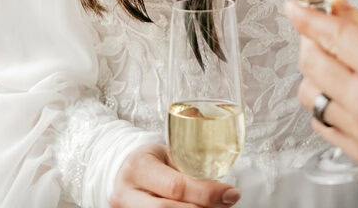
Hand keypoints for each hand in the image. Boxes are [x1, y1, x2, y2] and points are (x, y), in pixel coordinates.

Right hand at [110, 144, 240, 207]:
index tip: (230, 194)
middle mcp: (126, 193)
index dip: (206, 192)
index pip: (175, 186)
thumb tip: (226, 191)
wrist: (127, 170)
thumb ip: (190, 169)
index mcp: (139, 166)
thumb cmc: (153, 160)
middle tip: (224, 205)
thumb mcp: (168, 154)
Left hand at [287, 0, 357, 170]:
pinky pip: (323, 124)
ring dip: (319, 73)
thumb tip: (333, 6)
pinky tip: (351, 90)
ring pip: (311, 96)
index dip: (306, 17)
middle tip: (329, 30)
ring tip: (344, 63)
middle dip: (313, 40)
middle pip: (311, 65)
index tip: (294, 7)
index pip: (329, 36)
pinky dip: (329, 103)